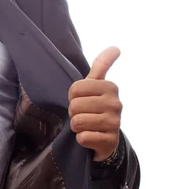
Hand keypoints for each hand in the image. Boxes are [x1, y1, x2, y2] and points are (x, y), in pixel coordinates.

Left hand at [68, 46, 122, 161]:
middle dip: (73, 113)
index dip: (72, 97)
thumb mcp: (97, 85)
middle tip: (84, 115)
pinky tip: (91, 137)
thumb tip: (116, 47)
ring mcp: (115, 123)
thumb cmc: (95, 107)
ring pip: (77, 122)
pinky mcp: (110, 141)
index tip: (82, 100)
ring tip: (87, 126)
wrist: (105, 138)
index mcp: (110, 87)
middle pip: (74, 106)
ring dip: (76, 126)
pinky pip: (83, 137)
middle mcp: (116, 104)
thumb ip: (102, 65)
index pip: (75, 89)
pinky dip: (82, 139)